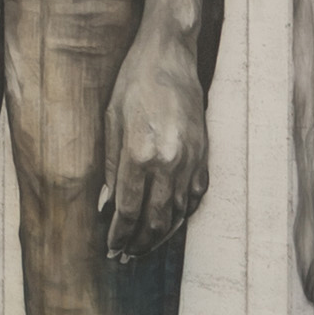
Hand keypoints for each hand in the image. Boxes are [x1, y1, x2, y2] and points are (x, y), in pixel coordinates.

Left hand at [96, 31, 210, 263]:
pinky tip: (170, 225)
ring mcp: (191, 160)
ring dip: (160, 236)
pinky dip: (183, 217)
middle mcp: (168, 162)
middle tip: (125, 258)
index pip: (127, 209)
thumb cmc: (134, 84)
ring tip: (144, 248)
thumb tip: (108, 204)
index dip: (118, 235)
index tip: (111, 250)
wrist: (171, 56)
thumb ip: (110, 166)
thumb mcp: (110, 121)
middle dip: (138, 243)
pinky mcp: (204, 155)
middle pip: (155, 219)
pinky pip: (195, 198)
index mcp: (139, 153)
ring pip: (178, 214)